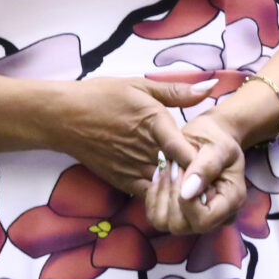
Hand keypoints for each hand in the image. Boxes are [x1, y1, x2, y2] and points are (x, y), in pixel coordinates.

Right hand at [49, 77, 215, 194]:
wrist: (64, 117)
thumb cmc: (101, 96)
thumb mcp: (140, 85)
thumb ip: (177, 91)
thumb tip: (210, 87)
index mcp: (153, 123)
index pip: (183, 150)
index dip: (201, 160)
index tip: (214, 162)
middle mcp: (145, 150)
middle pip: (180, 170)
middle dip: (196, 172)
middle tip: (212, 173)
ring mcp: (132, 169)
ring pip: (166, 185)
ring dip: (180, 183)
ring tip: (195, 180)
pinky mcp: (122, 182)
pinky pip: (149, 193)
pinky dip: (161, 190)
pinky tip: (169, 182)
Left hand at [145, 113, 246, 234]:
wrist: (208, 138)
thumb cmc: (216, 140)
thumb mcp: (218, 147)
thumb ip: (206, 167)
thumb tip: (187, 193)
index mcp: (231, 202)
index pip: (204, 220)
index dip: (187, 202)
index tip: (183, 171)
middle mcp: (214, 218)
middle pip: (180, 226)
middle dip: (171, 194)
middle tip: (174, 165)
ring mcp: (194, 219)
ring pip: (163, 223)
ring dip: (161, 193)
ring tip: (169, 168)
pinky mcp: (177, 214)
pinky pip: (154, 216)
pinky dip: (153, 194)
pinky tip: (162, 174)